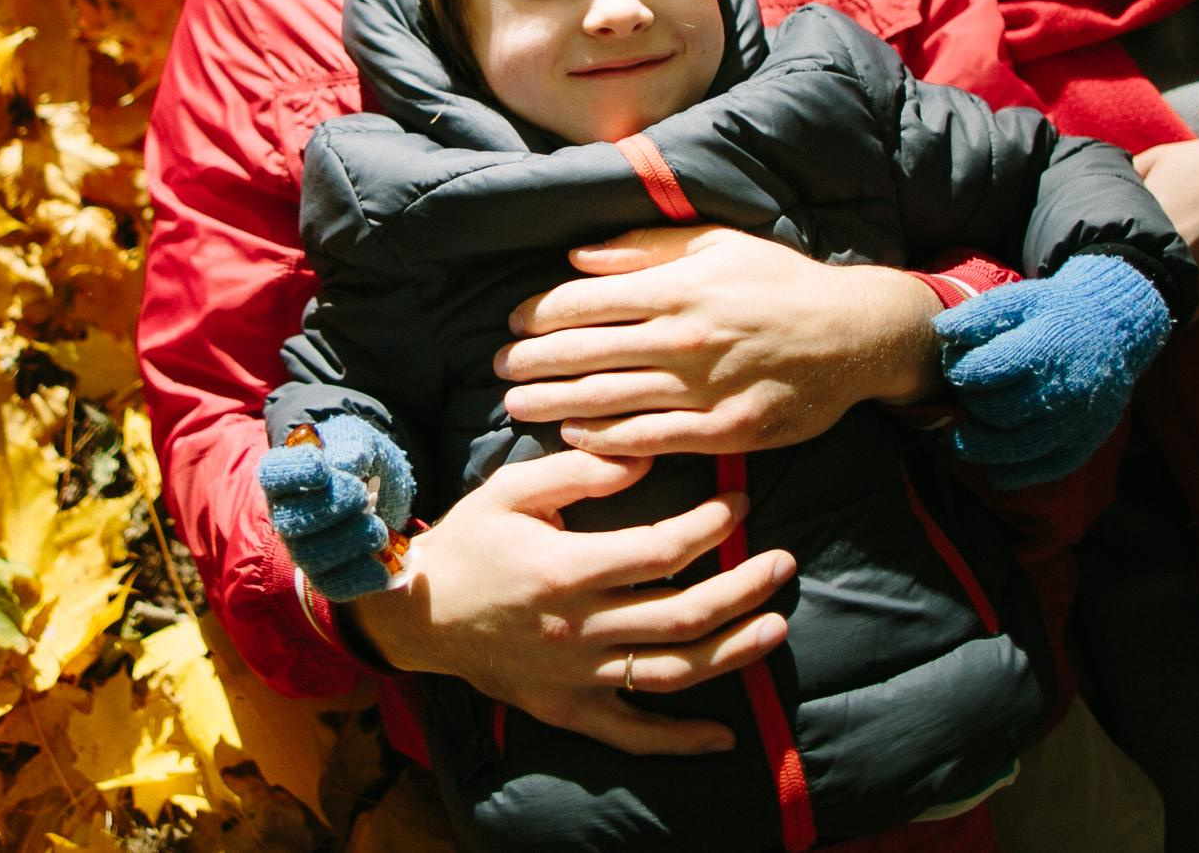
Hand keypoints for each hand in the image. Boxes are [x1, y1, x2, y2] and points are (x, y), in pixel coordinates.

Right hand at [257, 416, 415, 601]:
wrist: (380, 485)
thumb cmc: (360, 457)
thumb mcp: (359, 439)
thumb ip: (352, 446)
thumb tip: (347, 464)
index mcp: (286, 473)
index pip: (272, 474)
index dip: (293, 474)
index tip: (321, 468)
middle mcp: (285, 513)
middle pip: (290, 521)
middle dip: (330, 508)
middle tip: (363, 495)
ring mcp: (302, 547)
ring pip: (311, 557)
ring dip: (350, 542)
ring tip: (378, 529)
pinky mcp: (324, 574)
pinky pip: (332, 586)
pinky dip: (360, 579)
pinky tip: (384, 569)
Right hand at [347, 449, 796, 755]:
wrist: (416, 613)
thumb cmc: (469, 542)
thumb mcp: (513, 490)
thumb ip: (580, 472)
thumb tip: (645, 457)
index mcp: (565, 570)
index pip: (660, 552)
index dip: (710, 527)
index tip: (739, 505)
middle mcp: (577, 630)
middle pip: (682, 614)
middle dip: (743, 588)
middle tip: (782, 563)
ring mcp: (576, 677)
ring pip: (672, 672)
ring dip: (732, 652)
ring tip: (775, 627)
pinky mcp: (568, 710)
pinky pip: (633, 734)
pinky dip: (680, 740)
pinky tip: (724, 737)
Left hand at [494, 226, 943, 455]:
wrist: (855, 334)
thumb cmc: (780, 283)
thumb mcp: (716, 244)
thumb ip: (644, 248)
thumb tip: (578, 256)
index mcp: (679, 286)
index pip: (588, 301)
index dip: (542, 313)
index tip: (514, 322)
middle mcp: (686, 337)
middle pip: (588, 353)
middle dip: (534, 362)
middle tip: (499, 368)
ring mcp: (706, 388)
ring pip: (610, 399)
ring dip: (555, 404)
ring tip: (517, 405)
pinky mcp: (727, 430)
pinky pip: (652, 439)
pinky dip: (607, 439)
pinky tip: (575, 436)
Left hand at [933, 254, 1170, 488]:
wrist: (1115, 325)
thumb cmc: (1056, 312)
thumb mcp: (1020, 300)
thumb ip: (979, 315)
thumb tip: (940, 330)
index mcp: (1043, 348)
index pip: (984, 370)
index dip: (959, 370)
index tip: (957, 366)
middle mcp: (1063, 389)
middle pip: (997, 412)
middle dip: (971, 405)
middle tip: (966, 396)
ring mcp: (1076, 420)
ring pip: (1017, 448)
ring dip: (980, 448)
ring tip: (962, 438)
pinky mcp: (1086, 441)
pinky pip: (1046, 469)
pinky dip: (1014, 475)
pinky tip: (993, 470)